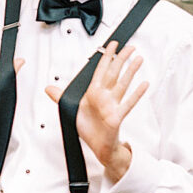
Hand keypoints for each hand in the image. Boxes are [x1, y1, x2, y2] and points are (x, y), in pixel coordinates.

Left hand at [44, 42, 147, 180]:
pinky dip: (136, 94)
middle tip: (130, 47)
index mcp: (93, 93)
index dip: (105, 57)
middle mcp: (104, 97)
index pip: (100, 70)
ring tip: (138, 59)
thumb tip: (48, 88)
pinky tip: (144, 84)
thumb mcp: (70, 110)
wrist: (98, 146)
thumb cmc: (89, 128)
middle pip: (114, 73)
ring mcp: (112, 105)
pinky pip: (128, 103)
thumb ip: (60, 97)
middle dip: (121, 59)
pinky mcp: (117, 116)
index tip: (111, 45)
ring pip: (123, 84)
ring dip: (131, 71)